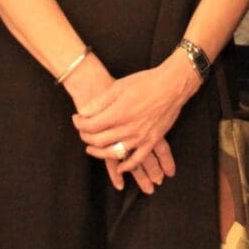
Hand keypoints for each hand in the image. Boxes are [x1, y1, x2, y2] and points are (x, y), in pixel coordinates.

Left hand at [60, 53, 177, 194]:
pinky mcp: (152, 141)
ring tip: (92, 149)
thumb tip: (83, 112)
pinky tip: (120, 167)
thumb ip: (100, 102)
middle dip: (86, 137)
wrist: (172, 85)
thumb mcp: (119, 86)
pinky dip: (127, 166)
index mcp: (118, 113)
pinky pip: (137, 159)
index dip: (79, 124)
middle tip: (82, 133)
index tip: (76, 120)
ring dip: (100, 153)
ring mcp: (141, 137)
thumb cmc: (145, 82)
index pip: (91, 126)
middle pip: (99, 141)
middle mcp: (128, 128)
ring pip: (115, 153)